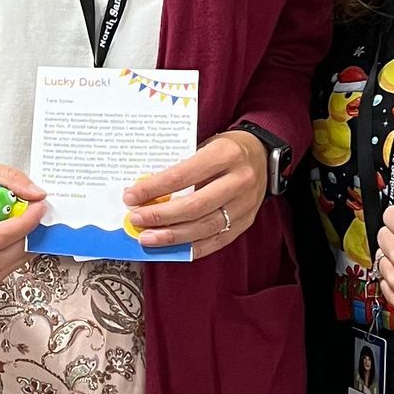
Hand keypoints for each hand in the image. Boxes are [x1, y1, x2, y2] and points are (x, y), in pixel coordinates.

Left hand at [123, 128, 267, 257]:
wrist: (262, 154)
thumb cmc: (226, 148)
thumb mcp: (205, 145)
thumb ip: (180, 166)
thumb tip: (145, 190)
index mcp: (226, 154)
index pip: (183, 175)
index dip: (154, 188)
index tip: (131, 196)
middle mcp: (240, 180)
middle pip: (195, 206)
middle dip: (161, 216)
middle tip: (136, 219)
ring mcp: (246, 204)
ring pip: (205, 227)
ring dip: (173, 236)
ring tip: (148, 238)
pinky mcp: (247, 221)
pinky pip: (217, 240)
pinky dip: (193, 248)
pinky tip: (172, 249)